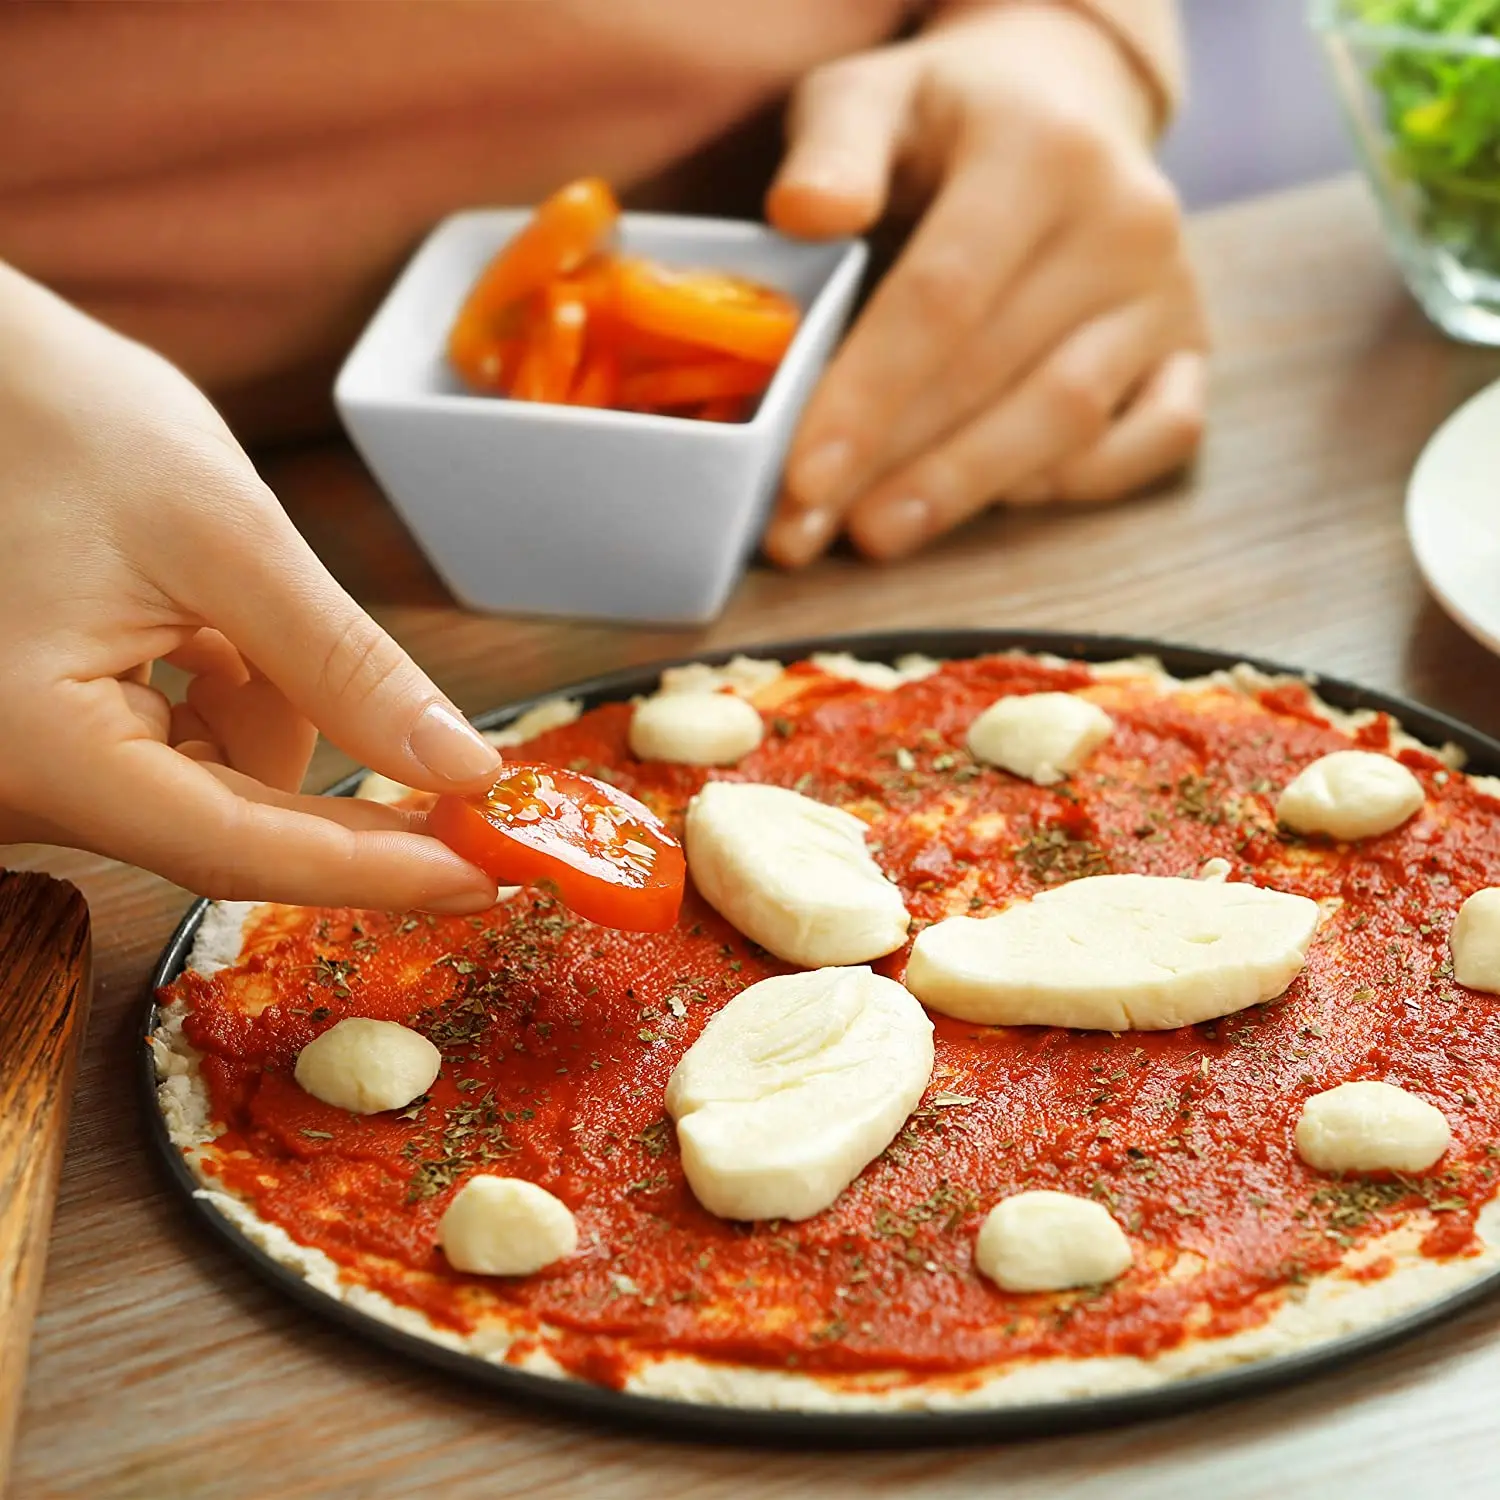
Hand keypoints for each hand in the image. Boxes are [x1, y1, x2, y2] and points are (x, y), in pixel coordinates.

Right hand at [0, 263, 503, 911]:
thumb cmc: (61, 420)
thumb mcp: (226, 538)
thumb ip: (345, 667)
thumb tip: (461, 769)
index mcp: (34, 746)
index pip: (236, 852)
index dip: (372, 871)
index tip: (482, 878)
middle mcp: (12, 786)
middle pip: (230, 826)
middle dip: (327, 760)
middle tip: (439, 746)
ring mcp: (27, 771)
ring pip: (219, 788)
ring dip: (266, 706)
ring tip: (221, 607)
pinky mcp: (49, 746)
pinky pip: (182, 758)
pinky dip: (228, 697)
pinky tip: (198, 625)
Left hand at [762, 1, 1205, 565]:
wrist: (1064, 103)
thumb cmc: (946, 121)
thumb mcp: (873, 98)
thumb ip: (833, 149)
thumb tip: (803, 214)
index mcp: (1043, 154)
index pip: (943, 297)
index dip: (867, 397)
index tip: (800, 478)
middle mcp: (1128, 221)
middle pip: (995, 374)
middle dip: (891, 465)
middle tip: (804, 532)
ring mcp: (1169, 293)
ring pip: (1067, 421)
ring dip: (963, 492)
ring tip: (873, 535)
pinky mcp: (1191, 348)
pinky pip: (1149, 442)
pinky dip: (1068, 486)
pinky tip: (986, 505)